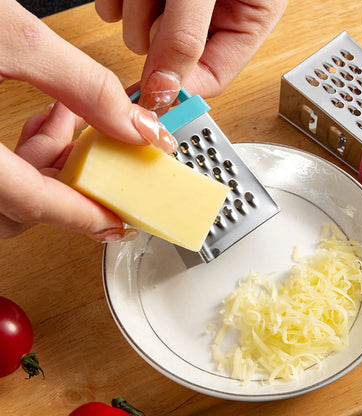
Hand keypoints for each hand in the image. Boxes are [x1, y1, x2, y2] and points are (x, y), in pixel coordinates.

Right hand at [0, 1, 176, 239]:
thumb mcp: (8, 35)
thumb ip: (82, 84)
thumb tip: (137, 127)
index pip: (31, 203)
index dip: (82, 216)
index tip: (118, 222)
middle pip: (20, 207)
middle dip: (67, 178)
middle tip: (95, 145)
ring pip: (7, 192)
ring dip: (47, 160)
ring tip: (65, 113)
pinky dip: (23, 153)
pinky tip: (41, 112)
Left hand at [95, 0, 287, 112]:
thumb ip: (185, 38)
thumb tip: (165, 90)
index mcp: (245, 22)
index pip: (211, 80)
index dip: (180, 91)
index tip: (152, 95)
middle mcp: (212, 16)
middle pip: (171, 57)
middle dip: (156, 37)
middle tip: (163, 2)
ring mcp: (178, 2)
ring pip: (139, 32)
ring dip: (136, 6)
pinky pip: (119, 5)